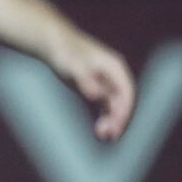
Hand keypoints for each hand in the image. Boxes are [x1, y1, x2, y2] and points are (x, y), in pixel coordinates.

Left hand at [47, 26, 137, 141]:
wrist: (53, 45)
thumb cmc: (65, 52)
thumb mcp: (74, 66)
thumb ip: (86, 81)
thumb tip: (96, 96)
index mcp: (115, 68)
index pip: (127, 92)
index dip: (125, 110)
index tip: (118, 126)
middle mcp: (114, 76)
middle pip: (123, 101)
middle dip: (118, 119)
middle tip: (110, 136)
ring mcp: (107, 83)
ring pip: (115, 106)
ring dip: (112, 121)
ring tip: (102, 136)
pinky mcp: (97, 89)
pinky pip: (106, 107)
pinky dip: (105, 119)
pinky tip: (99, 131)